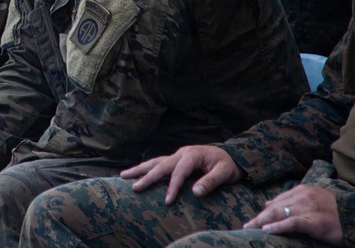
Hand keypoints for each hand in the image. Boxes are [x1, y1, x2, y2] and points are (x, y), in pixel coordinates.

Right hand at [120, 145, 241, 204]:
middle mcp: (181, 153)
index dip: (172, 187)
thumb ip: (211, 181)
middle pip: (160, 164)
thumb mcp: (225, 173)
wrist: (232, 157)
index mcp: (192, 155)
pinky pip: (159, 163)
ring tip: (123, 175)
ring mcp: (177, 155)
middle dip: (146, 176)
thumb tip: (195, 192)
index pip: (178, 172)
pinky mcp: (176, 160)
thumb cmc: (228, 165)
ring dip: (139, 169)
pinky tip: (138, 172)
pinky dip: (147, 168)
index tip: (167, 201)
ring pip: (155, 162)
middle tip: (134, 187)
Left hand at [243, 184, 343, 245]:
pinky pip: (292, 223)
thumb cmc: (333, 212)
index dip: (264, 212)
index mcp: (302, 190)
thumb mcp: (311, 201)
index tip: (254, 220)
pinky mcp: (314, 221)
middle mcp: (303, 196)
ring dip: (262, 222)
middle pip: (275, 207)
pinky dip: (277, 227)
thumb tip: (268, 204)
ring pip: (279, 213)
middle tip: (246, 226)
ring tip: (250, 229)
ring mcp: (308, 208)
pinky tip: (266, 230)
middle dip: (259, 217)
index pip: (277, 201)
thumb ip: (291, 201)